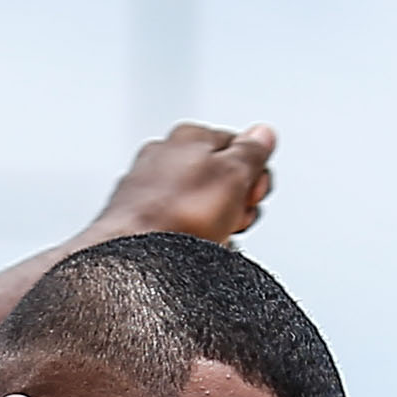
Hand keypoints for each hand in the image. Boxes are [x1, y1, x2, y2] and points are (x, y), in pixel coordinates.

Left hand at [94, 121, 277, 245]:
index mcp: (189, 137)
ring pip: (202, 209)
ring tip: (209, 240)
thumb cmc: (177, 216)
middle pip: (221, 180)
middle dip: (235, 203)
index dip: (255, 175)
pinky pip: (180, 231)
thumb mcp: (234, 174)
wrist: (133, 262)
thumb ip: (252, 151)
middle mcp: (164, 158)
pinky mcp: (139, 224)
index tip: (252, 194)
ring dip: (215, 227)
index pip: (241, 147)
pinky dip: (189, 242)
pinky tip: (189, 253)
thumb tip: (263, 134)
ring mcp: (149, 191)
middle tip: (231, 218)